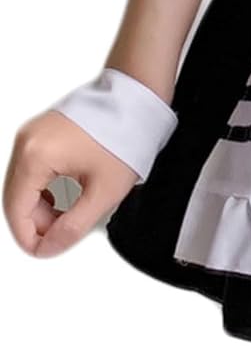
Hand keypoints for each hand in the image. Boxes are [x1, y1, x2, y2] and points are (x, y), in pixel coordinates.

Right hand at [3, 108, 138, 257]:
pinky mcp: (44, 130)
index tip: (45, 250)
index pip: (15, 211)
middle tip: (65, 233)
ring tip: (74, 212)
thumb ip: (72, 226)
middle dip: (38, 221)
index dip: (30, 238)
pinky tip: (70, 193)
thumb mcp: (103, 192)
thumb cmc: (126, 132)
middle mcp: (28, 140)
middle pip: (16, 197)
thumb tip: (50, 247)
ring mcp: (34, 133)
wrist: (139, 98)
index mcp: (36, 155)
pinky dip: (48, 186)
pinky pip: (34, 166)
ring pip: (25, 183)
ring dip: (43, 204)